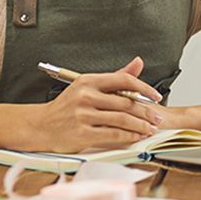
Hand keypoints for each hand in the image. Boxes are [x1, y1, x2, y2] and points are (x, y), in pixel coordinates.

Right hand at [35, 57, 164, 152]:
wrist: (42, 125)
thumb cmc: (67, 106)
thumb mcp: (88, 86)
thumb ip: (115, 77)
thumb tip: (138, 63)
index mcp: (89, 81)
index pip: (123, 80)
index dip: (144, 88)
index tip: (155, 96)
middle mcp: (86, 96)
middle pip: (126, 102)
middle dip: (147, 111)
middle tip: (158, 116)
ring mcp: (84, 115)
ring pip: (122, 119)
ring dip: (141, 125)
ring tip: (151, 128)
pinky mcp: (83, 134)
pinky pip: (113, 135)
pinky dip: (129, 136)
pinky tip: (137, 136)